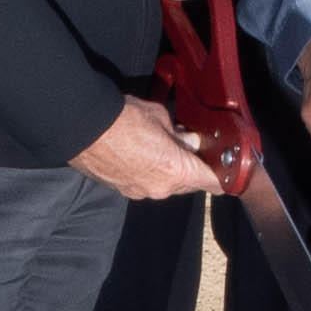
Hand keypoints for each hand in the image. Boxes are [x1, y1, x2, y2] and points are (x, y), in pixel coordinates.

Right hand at [71, 97, 223, 201]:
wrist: (80, 128)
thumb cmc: (122, 119)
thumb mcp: (160, 117)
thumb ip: (180, 133)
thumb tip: (189, 140)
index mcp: (176, 171)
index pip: (213, 182)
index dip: (225, 175)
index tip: (230, 167)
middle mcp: (161, 189)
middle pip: (190, 184)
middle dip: (194, 167)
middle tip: (194, 146)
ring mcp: (140, 193)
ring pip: (167, 185)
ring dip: (171, 170)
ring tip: (164, 147)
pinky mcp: (122, 190)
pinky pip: (146, 184)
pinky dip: (150, 172)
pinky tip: (143, 154)